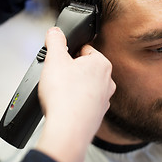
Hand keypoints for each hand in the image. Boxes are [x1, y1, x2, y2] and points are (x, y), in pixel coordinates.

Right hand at [36, 27, 115, 161]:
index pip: (84, 49)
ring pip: (84, 86)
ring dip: (72, 87)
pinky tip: (64, 106)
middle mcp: (107, 81)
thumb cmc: (64, 96)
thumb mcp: (54, 59)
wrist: (67, 130)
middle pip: (84, 68)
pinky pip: (83, 103)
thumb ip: (55, 40)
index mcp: (101, 64)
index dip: (67, 53)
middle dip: (69, 71)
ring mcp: (104, 100)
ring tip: (59, 93)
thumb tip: (55, 31)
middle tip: (57, 78)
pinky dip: (74, 103)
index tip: (59, 61)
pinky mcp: (96, 115)